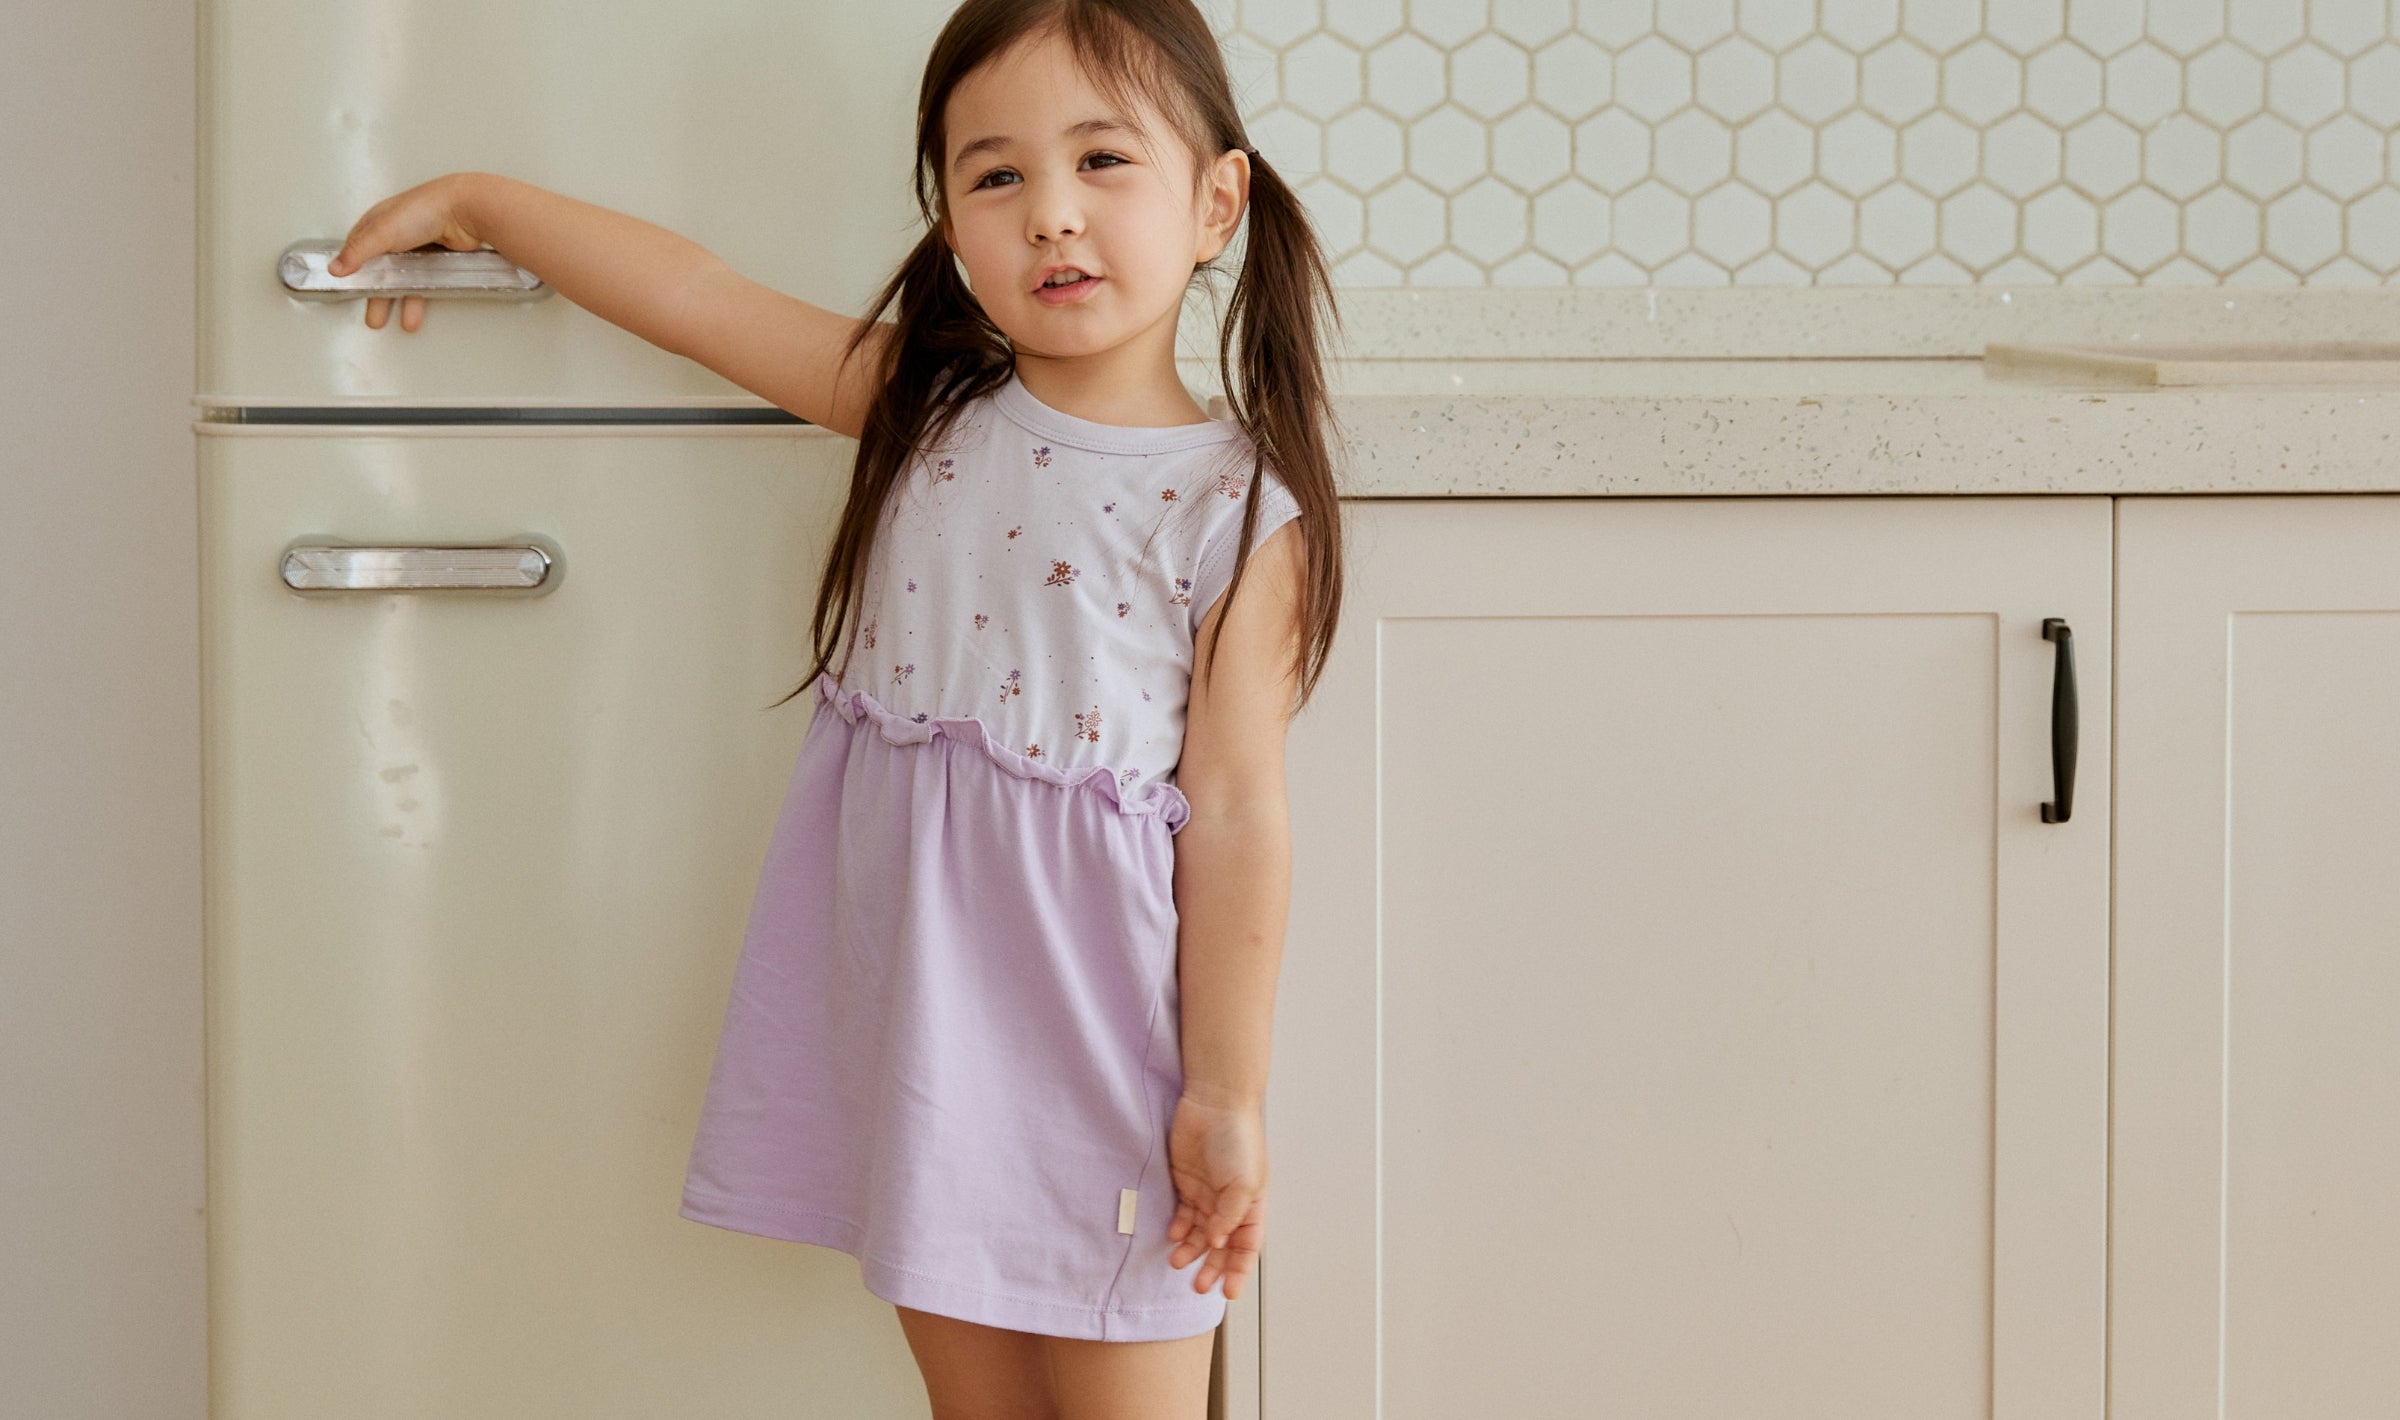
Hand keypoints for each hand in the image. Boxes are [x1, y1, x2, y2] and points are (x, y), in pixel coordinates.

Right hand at [324, 173, 487, 333]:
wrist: (465, 211)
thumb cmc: (424, 209)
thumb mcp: (381, 231)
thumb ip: (357, 252)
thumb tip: (336, 268)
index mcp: (377, 223)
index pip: (357, 249)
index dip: (352, 269)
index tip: (348, 289)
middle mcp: (396, 234)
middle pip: (382, 270)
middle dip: (378, 295)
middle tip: (375, 316)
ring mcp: (418, 247)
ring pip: (405, 279)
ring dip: (403, 302)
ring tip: (403, 322)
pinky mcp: (437, 258)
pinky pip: (425, 281)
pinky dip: (421, 296)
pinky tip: (420, 308)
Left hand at [1163, 1091, 1266, 1300]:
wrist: (1213, 1105)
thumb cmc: (1238, 1139)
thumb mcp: (1243, 1183)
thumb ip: (1230, 1217)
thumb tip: (1217, 1243)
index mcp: (1252, 1206)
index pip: (1248, 1247)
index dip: (1240, 1271)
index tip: (1229, 1293)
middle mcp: (1230, 1204)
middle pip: (1222, 1246)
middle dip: (1212, 1267)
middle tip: (1198, 1285)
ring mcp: (1207, 1194)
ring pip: (1198, 1233)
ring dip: (1190, 1250)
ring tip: (1178, 1262)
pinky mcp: (1186, 1183)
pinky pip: (1181, 1213)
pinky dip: (1177, 1228)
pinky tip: (1172, 1235)